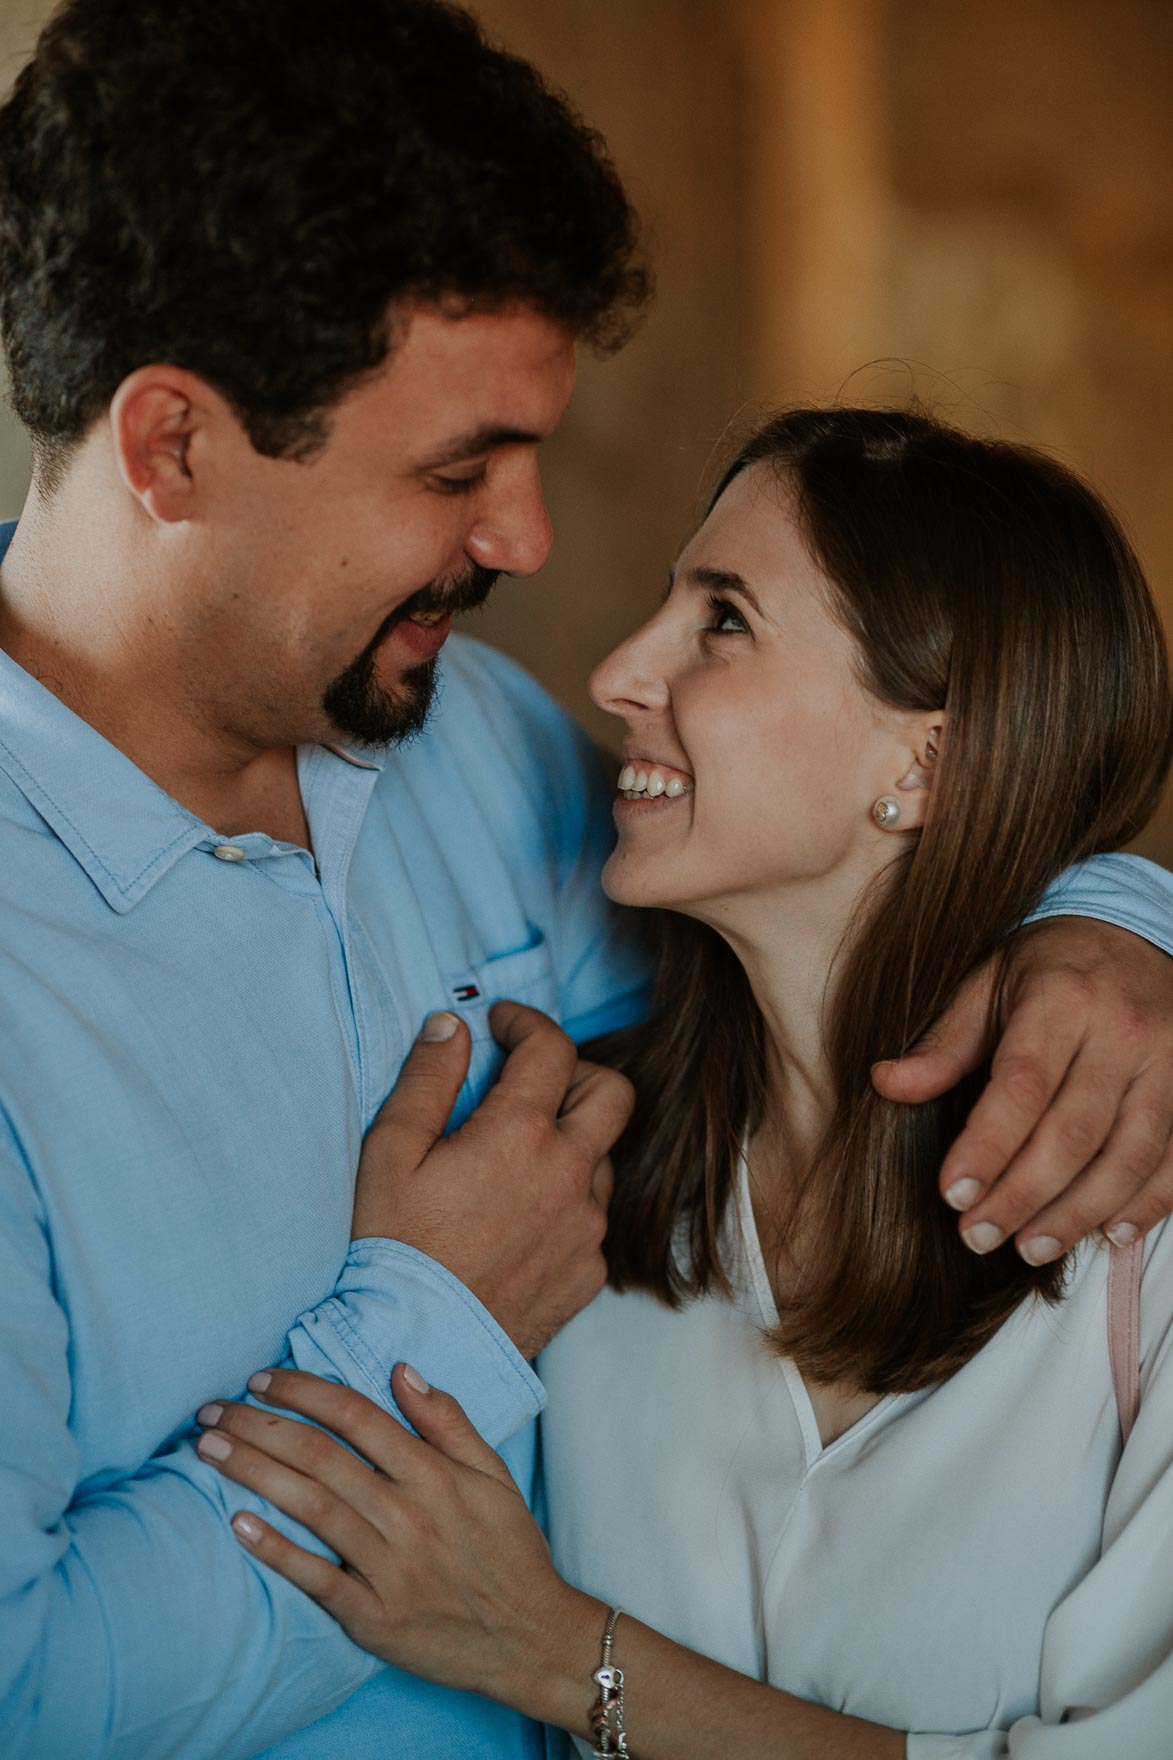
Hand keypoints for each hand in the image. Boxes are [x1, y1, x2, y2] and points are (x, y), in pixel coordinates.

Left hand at [196, 1367, 597, 1709]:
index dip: (305, 1390)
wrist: (530, 1638)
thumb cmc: (509, 1550)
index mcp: (434, 1474)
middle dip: (259, 1424)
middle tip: (212, 1408)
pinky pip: (316, 1578)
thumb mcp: (494, 1475)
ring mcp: (388, 1567)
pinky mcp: (373, 1617)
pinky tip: (238, 1524)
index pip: (357, 1415)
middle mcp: (407, 1513)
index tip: (263, 1377)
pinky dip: (276, 1550)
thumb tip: (402, 1370)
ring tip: (208, 1449)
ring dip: (253, 1472)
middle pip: (320, 1456)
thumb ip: (448, 1420)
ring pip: (310, 1506)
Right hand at [352, 1001, 634, 1357]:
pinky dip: (565, 1204)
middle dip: (575, 1073)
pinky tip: (517, 1220)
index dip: (526, 1022)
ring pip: (602, 1160)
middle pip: (612, 1093)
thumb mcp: (390, 1151)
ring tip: (511, 1163)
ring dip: (569, 1145)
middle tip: (529, 1083)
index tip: (503, 1025)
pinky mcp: (589, 1273)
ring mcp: (587, 1228)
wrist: (416, 1348)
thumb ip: (427, 1078)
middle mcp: (570, 1175)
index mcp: (520, 1134)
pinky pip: (591, 1219)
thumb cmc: (393, 1248)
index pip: (552, 1047)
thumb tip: (453, 1025)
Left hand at [873, 919, 1172, 1263]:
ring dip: (1078, 1212)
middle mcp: (1122, 1032)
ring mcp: (1169, 1062)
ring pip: (1128, 1155)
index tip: (952, 1194)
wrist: (1132, 929)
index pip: (1022, 1087)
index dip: (987, 1147)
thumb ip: (944, 1043)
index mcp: (1061, 1000)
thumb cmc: (1047, 967)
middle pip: (1073, 1132)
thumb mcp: (986, 983)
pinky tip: (1108, 1233)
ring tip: (1030, 1248)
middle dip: (1022, 1195)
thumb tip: (886, 1083)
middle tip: (978, 1236)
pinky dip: (1147, 1203)